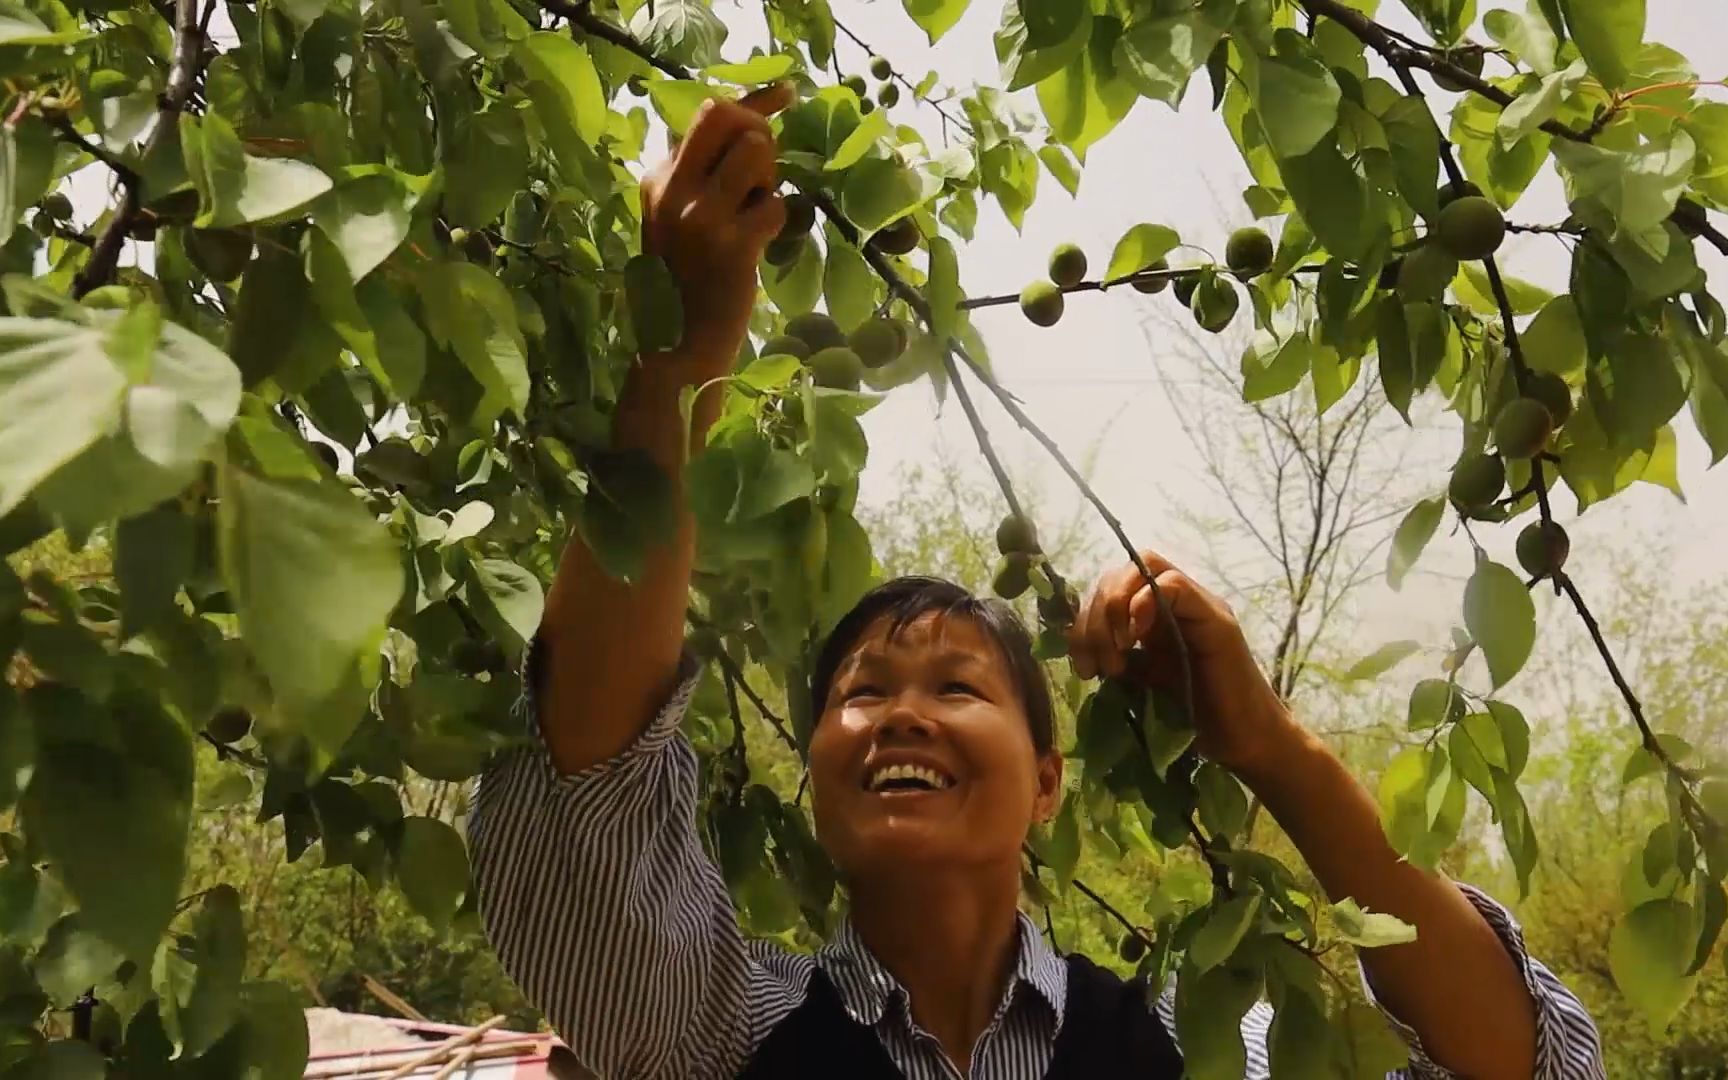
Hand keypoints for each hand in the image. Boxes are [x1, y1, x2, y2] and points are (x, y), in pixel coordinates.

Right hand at [639, 83, 794, 375]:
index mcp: (658, 178)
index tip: (787, 92)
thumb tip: (748, 124)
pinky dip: (778, 221)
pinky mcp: (732, 245)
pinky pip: (776, 205)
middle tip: (764, 168)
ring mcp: (701, 217)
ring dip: (769, 178)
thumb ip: (698, 174)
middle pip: (725, 116)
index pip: (703, 114)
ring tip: (757, 209)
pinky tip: (760, 244)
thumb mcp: (675, 218)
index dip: (753, 98)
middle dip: (758, 131)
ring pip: (756, 152)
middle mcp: (674, 189)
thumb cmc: (685, 279)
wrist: (680, 343)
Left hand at [1066, 550, 1296, 777]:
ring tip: (1116, 657)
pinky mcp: (1216, 619)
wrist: (1242, 742)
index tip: (1084, 666)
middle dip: (1095, 615)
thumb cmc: (1195, 717)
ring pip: (1145, 567)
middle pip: (1121, 573)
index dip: (1086, 619)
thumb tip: (1083, 650)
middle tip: (1097, 664)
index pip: (1110, 587)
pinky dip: (1146, 602)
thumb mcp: (1141, 683)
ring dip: (1115, 607)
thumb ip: (1119, 658)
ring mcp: (1198, 605)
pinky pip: (1176, 585)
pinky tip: (1134, 638)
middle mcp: (1176, 603)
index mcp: (1154, 615)